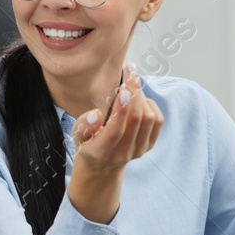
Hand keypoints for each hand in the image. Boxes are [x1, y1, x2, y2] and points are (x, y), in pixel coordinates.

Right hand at [67, 63, 163, 222]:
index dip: (121, 109)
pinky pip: (157, 120)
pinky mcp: (149, 145)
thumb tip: (96, 115)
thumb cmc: (87, 143)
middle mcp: (123, 153)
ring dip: (141, 96)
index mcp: (102, 151)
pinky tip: (139, 99)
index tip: (123, 88)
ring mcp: (139, 150)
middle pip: (136, 119)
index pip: (115, 131)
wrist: (103, 165)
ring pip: (149, 117)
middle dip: (135, 91)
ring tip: (130, 87)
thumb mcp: (77, 135)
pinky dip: (150, 105)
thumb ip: (83, 125)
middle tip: (129, 70)